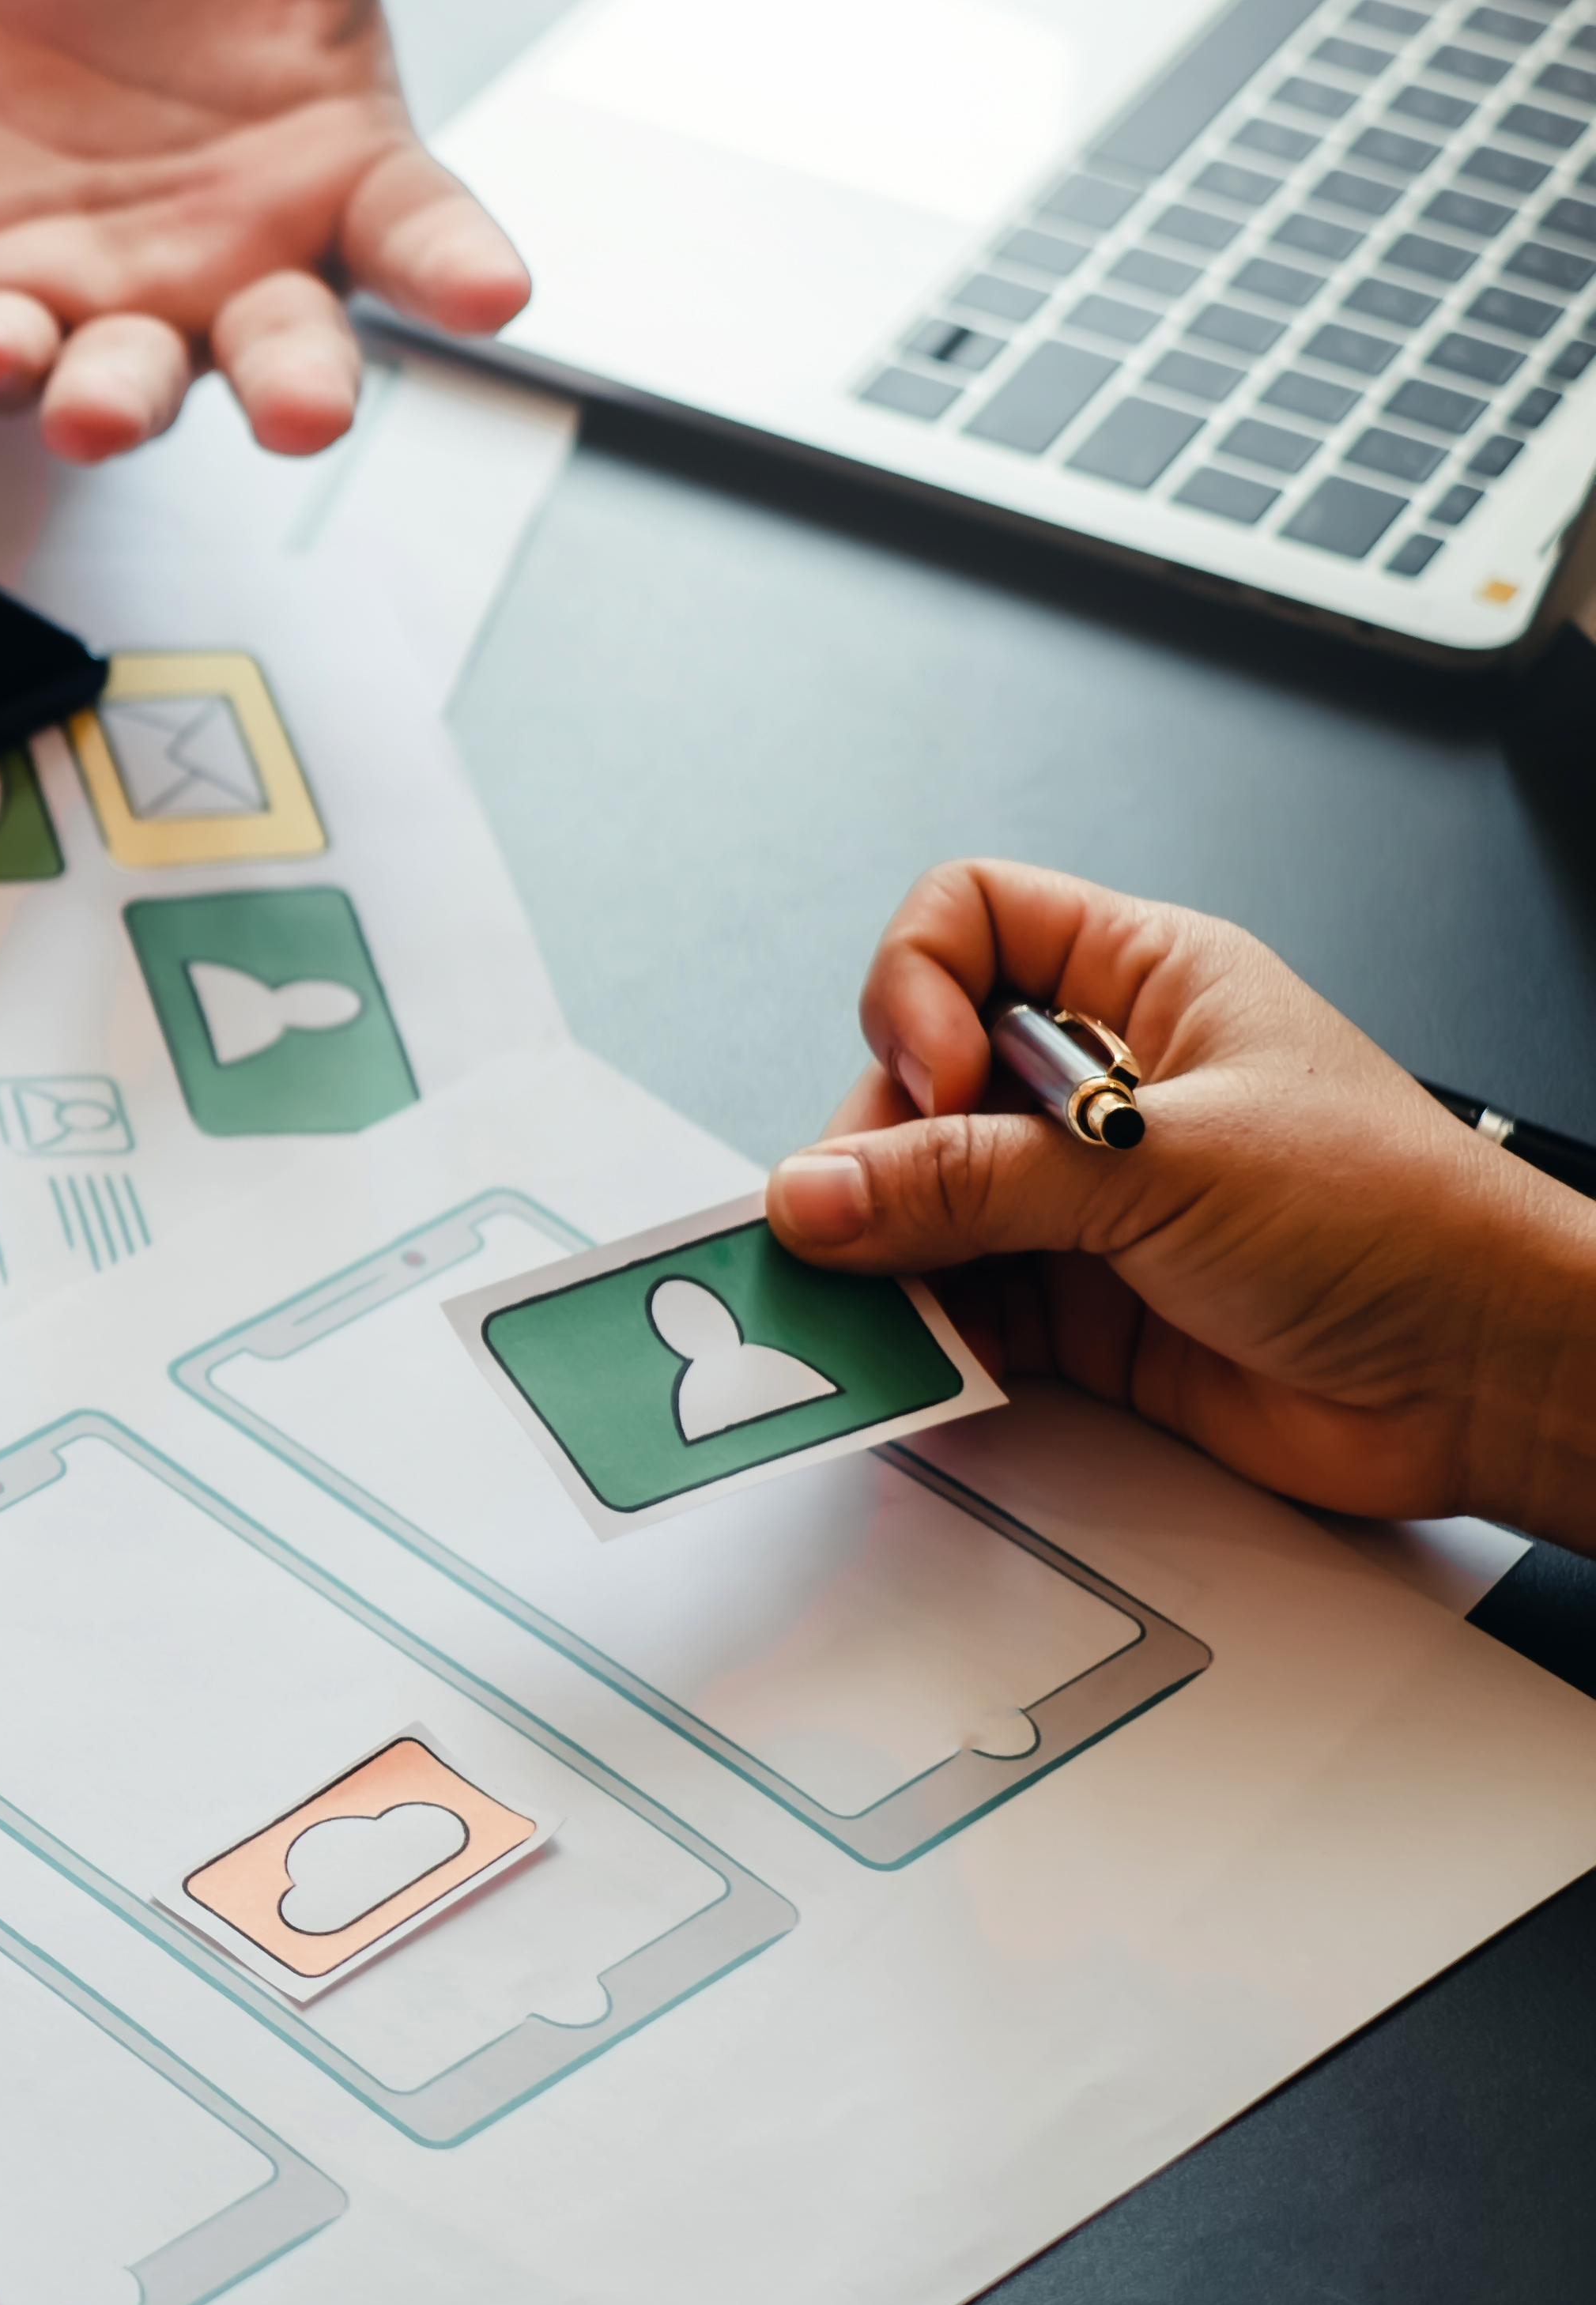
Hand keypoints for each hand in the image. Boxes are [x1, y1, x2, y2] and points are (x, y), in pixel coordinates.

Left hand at [0, 0, 560, 461]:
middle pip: (289, 358)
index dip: (459, 272)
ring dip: (118, 408)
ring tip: (97, 417)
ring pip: (135, 387)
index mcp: (345, 175)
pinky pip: (3, 359)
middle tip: (305, 417)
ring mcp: (121, 301)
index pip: (424, 238)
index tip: (491, 296)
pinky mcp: (4, 305)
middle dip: (297, 393)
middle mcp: (244, 266)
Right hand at [764, 859, 1595, 1541]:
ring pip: (919, 1201)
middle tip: (870, 1220)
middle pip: (914, 1079)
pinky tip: (923, 1358)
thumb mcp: (1164, 1167)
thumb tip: (815, 1193)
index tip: (934, 1081)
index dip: (917, 990)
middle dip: (878, 1151)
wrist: (1488, 1380)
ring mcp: (1083, 1200)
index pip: (969, 924)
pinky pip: (955, 1308)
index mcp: (1144, 984)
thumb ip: (972, 1183)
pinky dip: (921, 1335)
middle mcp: (1101, 1085)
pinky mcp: (1078, 1308)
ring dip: (883, 1256)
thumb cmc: (1398, 1223)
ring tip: (880, 1308)